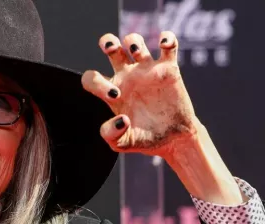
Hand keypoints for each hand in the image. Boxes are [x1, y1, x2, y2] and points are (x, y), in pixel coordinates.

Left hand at [81, 31, 198, 157]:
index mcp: (112, 92)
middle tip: (111, 49)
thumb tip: (120, 119)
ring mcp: (147, 70)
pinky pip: (168, 45)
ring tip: (137, 53)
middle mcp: (127, 77)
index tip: (116, 96)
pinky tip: (164, 45)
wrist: (174, 140)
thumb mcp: (124, 143)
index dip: (97, 82)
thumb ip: (112, 135)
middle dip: (107, 42)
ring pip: (134, 42)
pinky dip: (167, 38)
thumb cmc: (145, 140)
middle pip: (111, 47)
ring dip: (134, 41)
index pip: (91, 78)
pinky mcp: (169, 69)